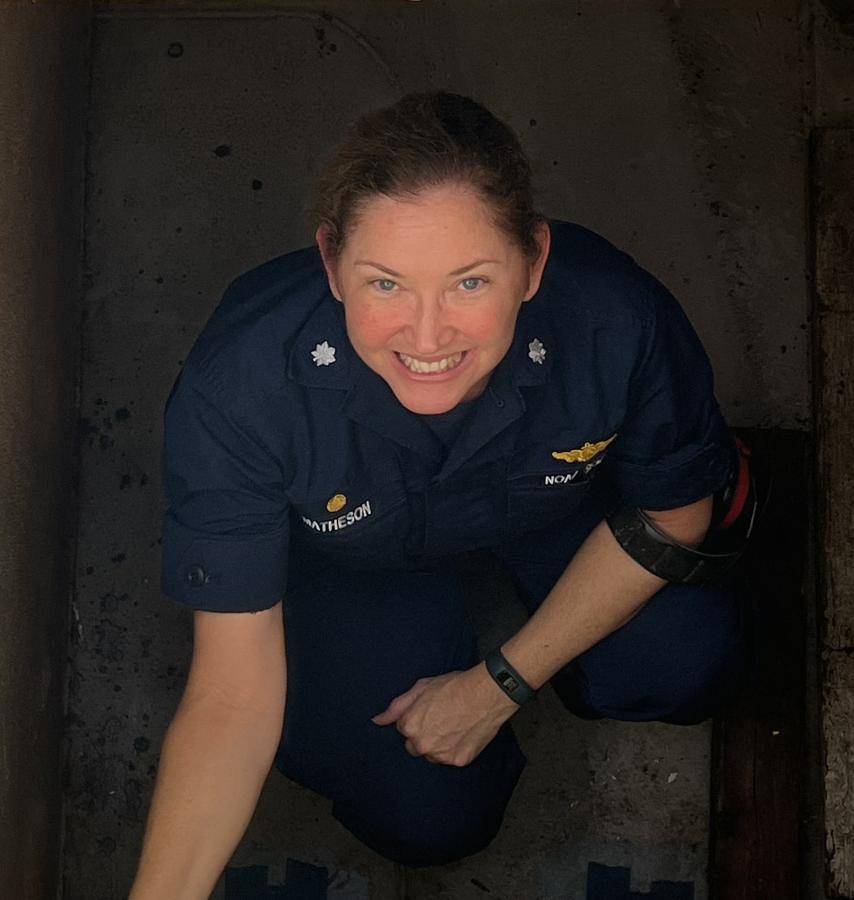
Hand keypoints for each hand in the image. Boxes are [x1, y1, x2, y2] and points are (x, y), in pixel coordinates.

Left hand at [371, 663, 518, 766]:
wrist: (485, 693)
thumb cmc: (453, 686)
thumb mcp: (420, 688)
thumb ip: (396, 707)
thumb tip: (377, 721)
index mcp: (409, 726)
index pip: (403, 730)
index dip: (416, 718)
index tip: (429, 711)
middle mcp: (422, 745)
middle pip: (415, 746)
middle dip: (424, 735)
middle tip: (441, 719)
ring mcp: (441, 755)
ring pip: (432, 755)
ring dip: (438, 745)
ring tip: (453, 725)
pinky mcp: (459, 761)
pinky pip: (451, 759)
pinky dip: (455, 749)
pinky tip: (463, 733)